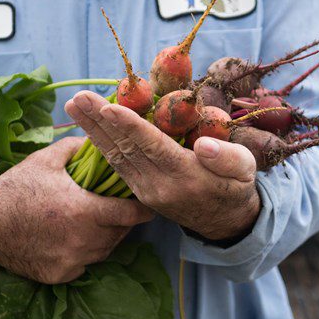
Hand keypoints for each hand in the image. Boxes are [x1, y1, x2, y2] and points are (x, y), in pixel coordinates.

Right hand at [0, 136, 154, 283]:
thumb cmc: (16, 188)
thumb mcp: (47, 160)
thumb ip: (77, 148)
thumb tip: (100, 139)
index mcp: (84, 211)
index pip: (131, 215)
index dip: (141, 209)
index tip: (146, 205)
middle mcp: (82, 241)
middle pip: (120, 234)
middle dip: (123, 222)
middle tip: (119, 209)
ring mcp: (72, 261)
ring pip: (104, 251)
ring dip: (106, 238)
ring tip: (97, 222)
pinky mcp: (60, 275)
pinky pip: (85, 264)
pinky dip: (85, 253)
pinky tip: (75, 238)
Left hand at [65, 91, 260, 240]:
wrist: (225, 221)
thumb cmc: (235, 185)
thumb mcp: (244, 169)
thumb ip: (226, 157)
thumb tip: (202, 145)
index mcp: (185, 175)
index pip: (152, 146)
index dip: (130, 126)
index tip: (108, 108)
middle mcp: (159, 185)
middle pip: (124, 149)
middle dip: (99, 122)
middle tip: (78, 97)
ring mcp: (146, 190)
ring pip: (114, 156)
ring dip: (92, 130)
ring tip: (74, 105)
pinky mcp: (139, 190)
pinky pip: (117, 164)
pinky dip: (101, 142)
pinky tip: (88, 125)